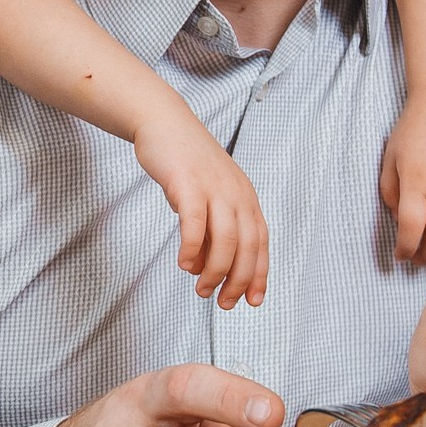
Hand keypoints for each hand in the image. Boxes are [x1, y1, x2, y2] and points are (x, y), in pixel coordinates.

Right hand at [136, 107, 269, 310]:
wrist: (164, 123)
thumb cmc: (185, 165)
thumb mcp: (206, 198)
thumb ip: (210, 230)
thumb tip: (205, 268)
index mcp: (246, 198)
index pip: (261, 243)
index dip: (259, 275)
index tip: (253, 302)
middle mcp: (236, 193)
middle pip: (248, 246)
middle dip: (239, 281)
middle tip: (223, 304)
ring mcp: (214, 187)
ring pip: (225, 240)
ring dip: (215, 271)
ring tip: (201, 290)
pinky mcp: (188, 183)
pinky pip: (195, 223)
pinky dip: (192, 249)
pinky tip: (184, 265)